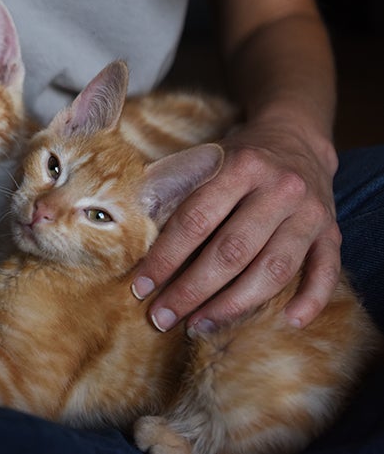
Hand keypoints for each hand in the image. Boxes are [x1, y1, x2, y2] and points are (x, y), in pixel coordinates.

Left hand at [132, 116, 340, 335]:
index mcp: (241, 167)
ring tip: (200, 325)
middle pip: (232, 251)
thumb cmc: (238, 158)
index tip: (142, 287)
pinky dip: (311, 299)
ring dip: (234, 305)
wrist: (296, 137)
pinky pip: (326, 271)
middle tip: (163, 317)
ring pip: (274, 269)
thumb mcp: (206, 161)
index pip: (196, 220)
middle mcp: (280, 189)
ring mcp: (310, 213)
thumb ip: (176, 192)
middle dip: (192, 290)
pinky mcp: (332, 232)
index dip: (166, 257)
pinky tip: (289, 322)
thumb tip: (131, 237)